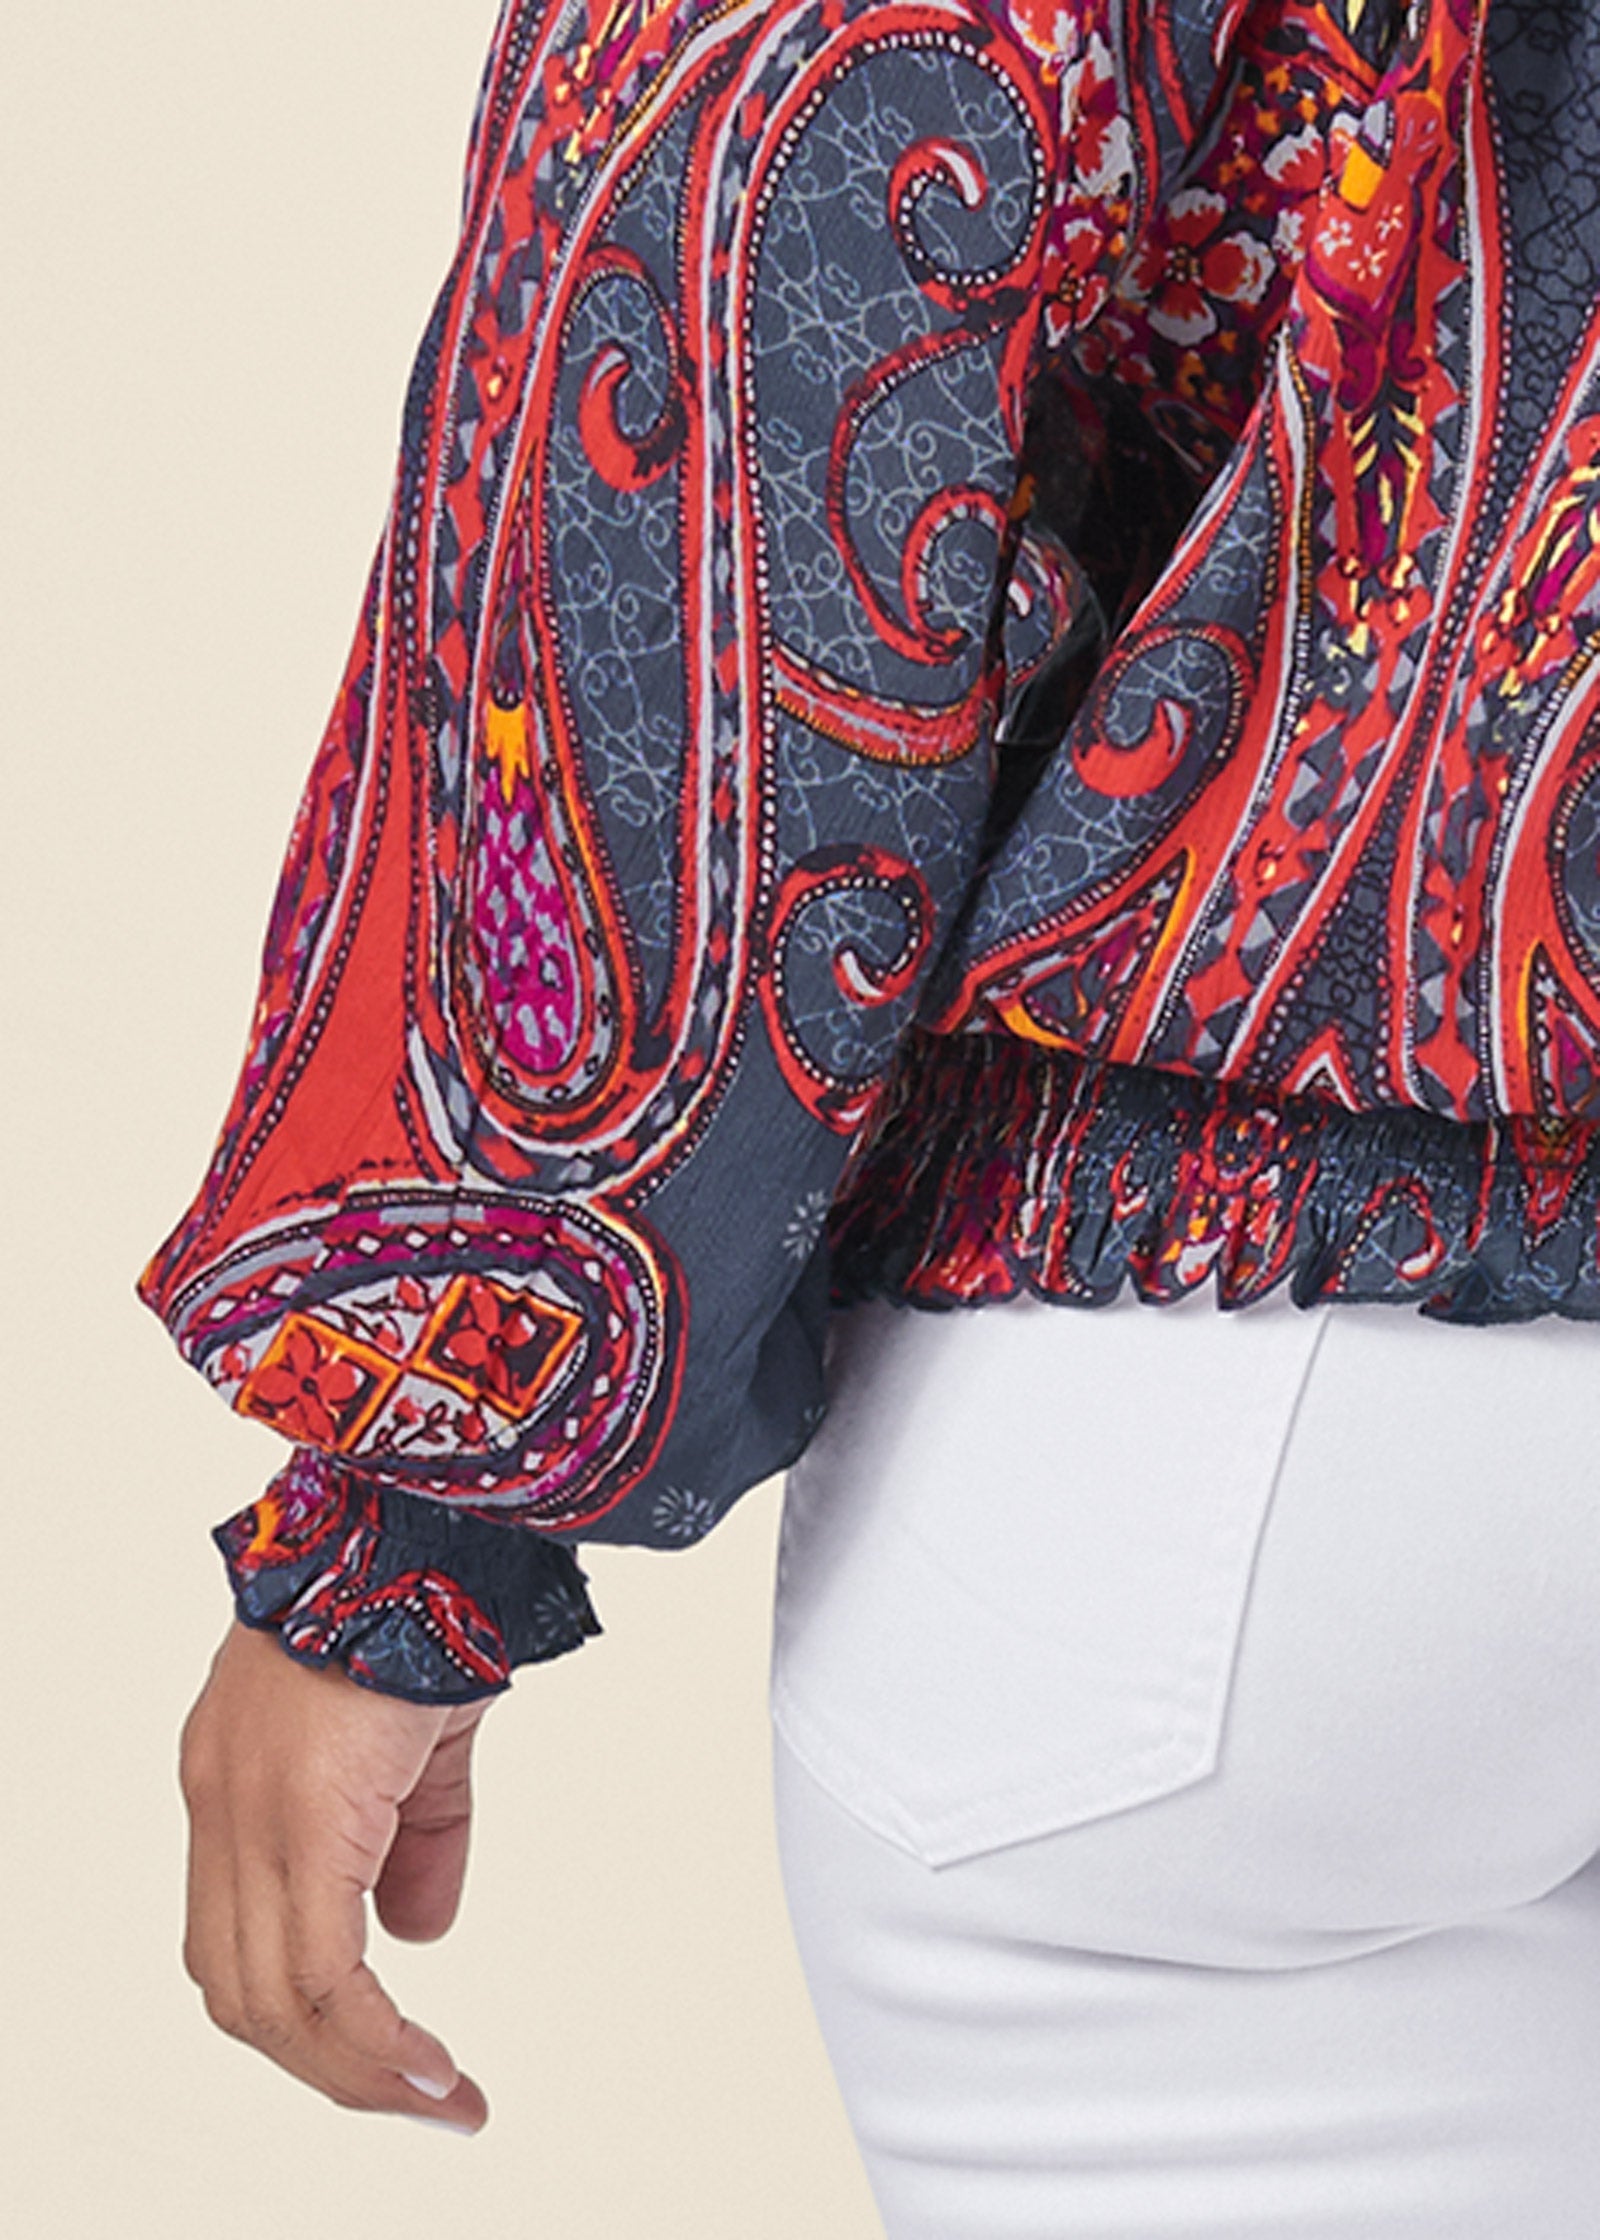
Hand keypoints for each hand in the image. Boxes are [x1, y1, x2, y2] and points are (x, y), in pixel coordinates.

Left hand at [179, 1619, 491, 2131]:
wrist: (424, 1518)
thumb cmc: (427, 1593)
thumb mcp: (424, 1737)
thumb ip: (417, 1838)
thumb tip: (415, 1935)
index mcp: (238, 1779)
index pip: (240, 1941)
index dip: (307, 2018)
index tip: (387, 2059)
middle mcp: (223, 1804)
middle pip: (242, 1991)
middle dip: (331, 2067)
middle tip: (417, 2099)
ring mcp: (247, 1810)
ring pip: (267, 1999)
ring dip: (353, 2068)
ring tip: (432, 2094)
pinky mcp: (296, 1814)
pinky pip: (319, 1969)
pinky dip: (369, 2036)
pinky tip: (422, 2063)